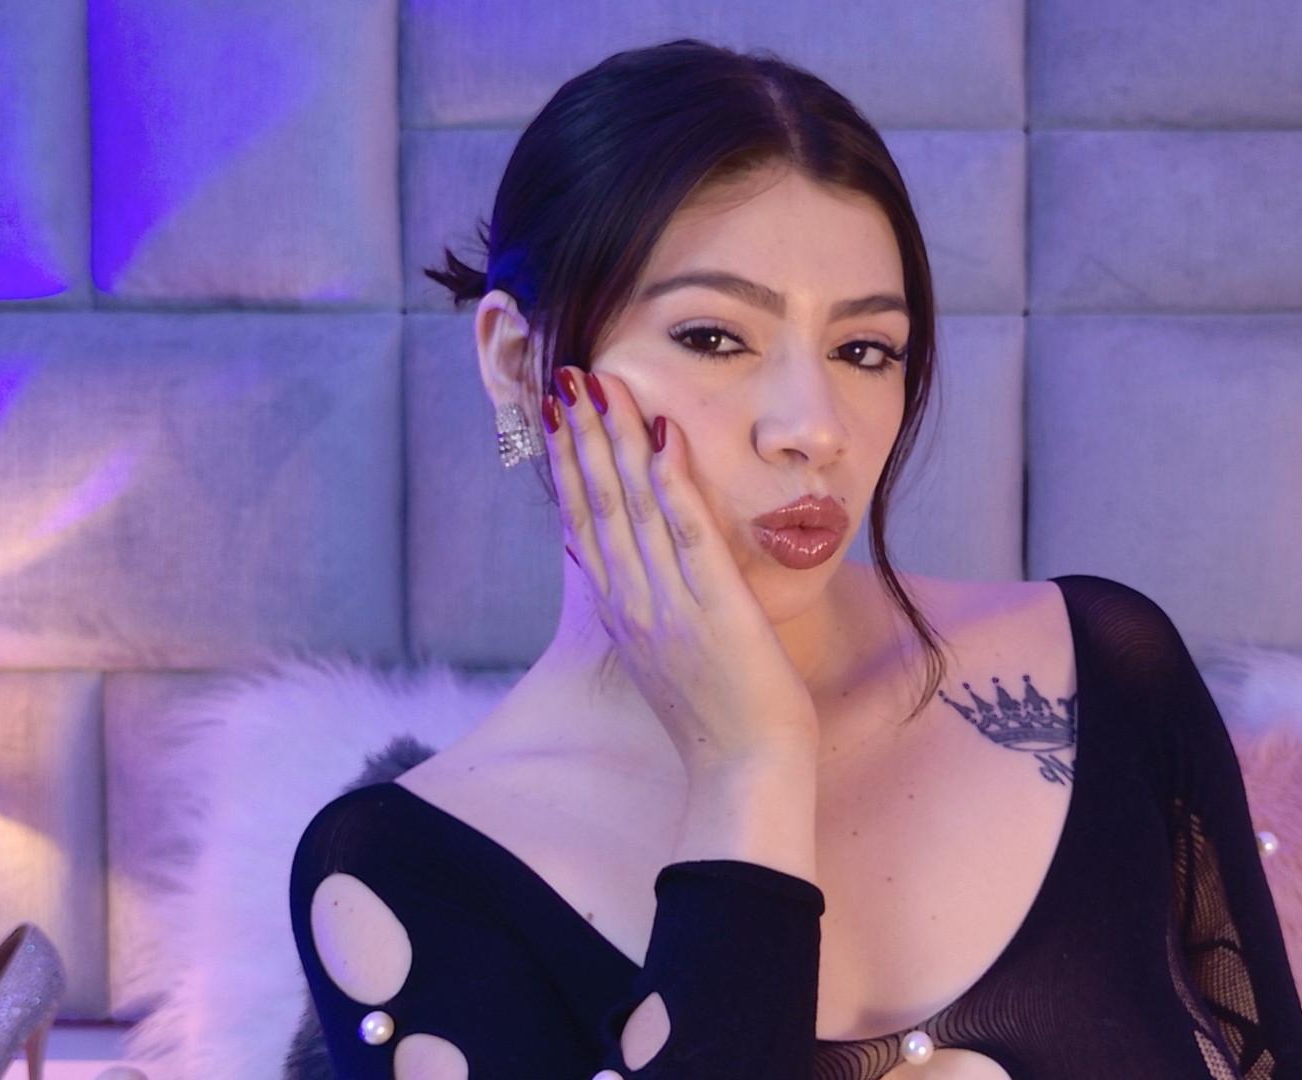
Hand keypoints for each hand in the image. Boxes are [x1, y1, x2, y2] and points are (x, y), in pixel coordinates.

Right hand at [540, 365, 819, 774]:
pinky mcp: (714, 608)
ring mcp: (670, 604)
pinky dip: (673, 481)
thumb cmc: (715, 723)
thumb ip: (635, 611)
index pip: (584, 524)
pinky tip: (665, 436)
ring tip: (600, 384)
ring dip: (615, 440)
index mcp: (621, 614)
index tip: (558, 416)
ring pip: (633, 507)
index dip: (568, 466)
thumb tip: (609, 568)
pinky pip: (688, 533)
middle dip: (581, 437)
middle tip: (567, 377)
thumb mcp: (659, 661)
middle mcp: (633, 603)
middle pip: (597, 505)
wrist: (744, 776)